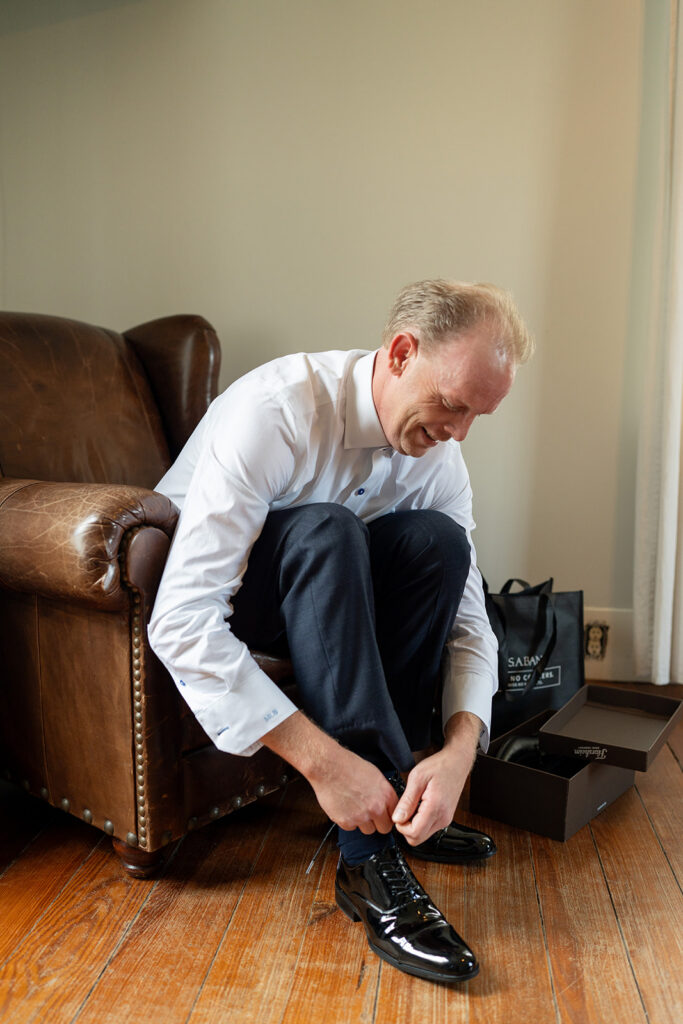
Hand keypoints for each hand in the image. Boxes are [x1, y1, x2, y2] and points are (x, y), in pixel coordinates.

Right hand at [259, 710, 396, 832]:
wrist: (329, 766)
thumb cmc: (349, 766)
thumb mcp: (375, 775)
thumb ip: (383, 793)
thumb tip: (386, 803)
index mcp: (386, 795)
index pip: (396, 816)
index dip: (388, 815)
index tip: (384, 814)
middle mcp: (376, 808)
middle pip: (384, 828)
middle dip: (377, 822)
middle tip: (369, 813)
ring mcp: (361, 816)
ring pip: (367, 830)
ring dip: (362, 822)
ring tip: (354, 806)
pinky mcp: (346, 822)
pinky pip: (351, 828)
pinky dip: (347, 820)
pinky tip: (344, 807)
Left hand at [392, 711, 480, 845]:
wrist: (457, 762)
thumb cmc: (439, 766)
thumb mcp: (417, 777)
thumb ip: (407, 800)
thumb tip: (397, 818)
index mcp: (436, 808)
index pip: (414, 833)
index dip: (401, 826)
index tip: (398, 813)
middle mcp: (443, 818)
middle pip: (417, 839)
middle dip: (405, 828)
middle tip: (403, 809)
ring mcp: (445, 819)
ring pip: (422, 835)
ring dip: (412, 825)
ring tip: (412, 805)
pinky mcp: (445, 818)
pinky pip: (428, 828)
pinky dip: (420, 822)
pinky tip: (419, 806)